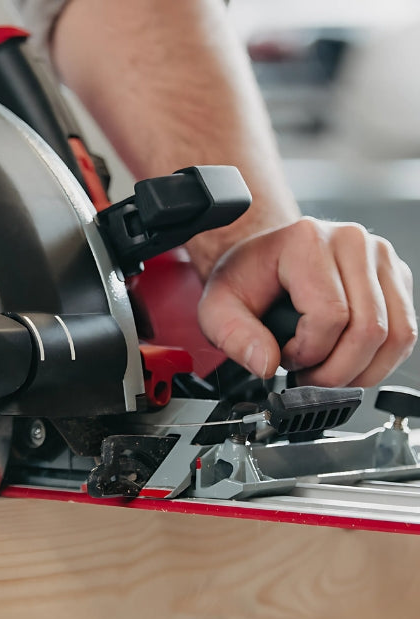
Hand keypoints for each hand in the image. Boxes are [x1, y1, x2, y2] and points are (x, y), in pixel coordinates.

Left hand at [197, 217, 416, 386]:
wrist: (263, 258)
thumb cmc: (245, 277)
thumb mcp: (217, 307)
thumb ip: (234, 337)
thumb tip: (266, 365)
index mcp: (307, 240)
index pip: (330, 315)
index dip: (308, 352)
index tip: (285, 357)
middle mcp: (351, 242)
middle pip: (370, 329)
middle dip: (337, 370)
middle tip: (308, 378)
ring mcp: (380, 257)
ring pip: (396, 335)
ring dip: (363, 370)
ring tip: (328, 373)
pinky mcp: (395, 277)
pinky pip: (405, 333)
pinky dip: (379, 360)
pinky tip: (349, 362)